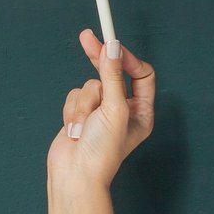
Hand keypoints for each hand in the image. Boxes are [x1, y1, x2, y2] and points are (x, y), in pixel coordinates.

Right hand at [46, 28, 155, 187]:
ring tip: (84, 125)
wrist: (74, 176)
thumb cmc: (102, 150)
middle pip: (113, 73)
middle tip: (87, 37)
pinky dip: (72, 110)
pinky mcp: (80, 115)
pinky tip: (74, 129)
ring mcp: (101, 112)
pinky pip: (75, 96)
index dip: (126, 59)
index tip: (111, 46)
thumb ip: (113, 76)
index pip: (140, 74)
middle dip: (99, 59)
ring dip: (84, 103)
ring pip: (90, 84)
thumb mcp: (114, 109)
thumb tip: (112, 47)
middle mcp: (123, 110)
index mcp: (141, 110)